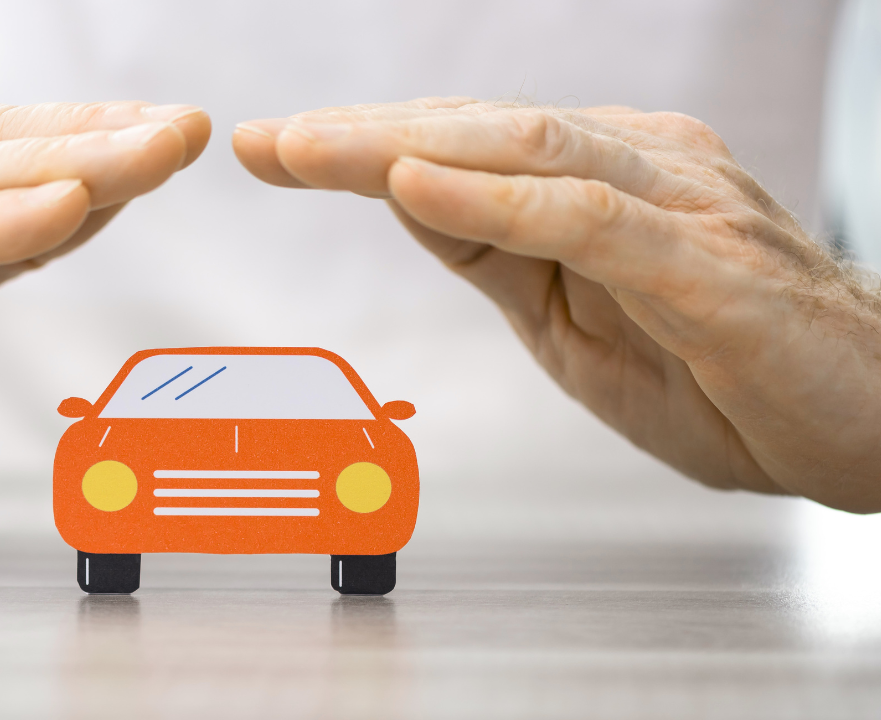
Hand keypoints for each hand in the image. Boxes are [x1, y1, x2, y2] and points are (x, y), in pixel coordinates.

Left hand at [235, 98, 880, 511]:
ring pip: (518, 149)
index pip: (463, 146)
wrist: (869, 420)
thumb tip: (411, 200)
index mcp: (603, 179)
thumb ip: (501, 256)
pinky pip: (584, 215)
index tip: (274, 149)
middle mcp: (639, 165)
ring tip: (304, 147)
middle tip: (262, 138)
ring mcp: (676, 203)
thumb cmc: (724, 372)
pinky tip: (412, 183)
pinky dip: (492, 197)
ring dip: (400, 146)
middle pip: (475, 130)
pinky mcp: (704, 261)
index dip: (361, 145)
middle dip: (357, 134)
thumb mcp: (578, 323)